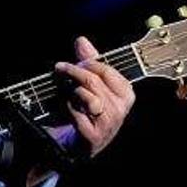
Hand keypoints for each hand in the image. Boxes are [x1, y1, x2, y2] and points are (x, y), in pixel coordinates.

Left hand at [54, 36, 135, 157]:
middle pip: (94, 81)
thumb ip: (88, 62)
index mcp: (125, 94)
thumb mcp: (91, 85)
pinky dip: (68, 108)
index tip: (74, 60)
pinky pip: (77, 113)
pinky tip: (66, 108)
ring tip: (65, 91)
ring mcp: (108, 124)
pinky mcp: (94, 136)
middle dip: (74, 72)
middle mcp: (120, 109)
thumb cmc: (87, 112)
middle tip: (60, 68)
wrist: (79, 146)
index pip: (107, 70)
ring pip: (87, 96)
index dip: (88, 62)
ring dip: (71, 91)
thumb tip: (82, 41)